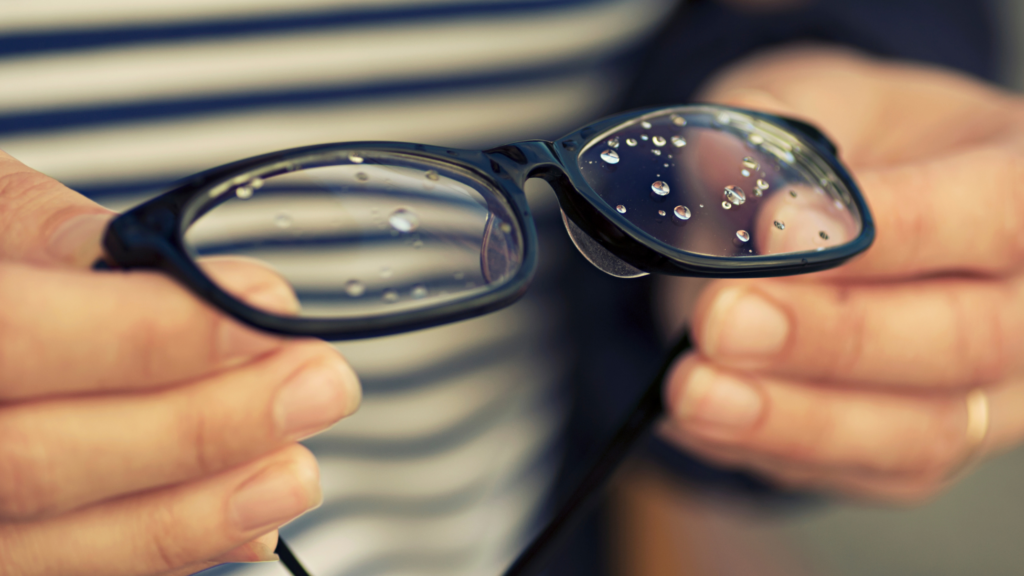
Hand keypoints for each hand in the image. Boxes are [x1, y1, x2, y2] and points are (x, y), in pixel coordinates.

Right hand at [0, 151, 360, 574]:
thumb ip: (66, 238)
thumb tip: (202, 286)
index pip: (19, 337)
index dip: (151, 334)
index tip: (271, 313)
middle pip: (44, 461)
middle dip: (204, 428)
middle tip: (321, 385)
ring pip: (63, 542)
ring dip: (203, 511)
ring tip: (298, 468)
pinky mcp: (1, 552)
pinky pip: (79, 570)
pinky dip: (175, 549)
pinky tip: (250, 518)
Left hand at [659, 45, 1023, 501]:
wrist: (832, 223)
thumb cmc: (837, 153)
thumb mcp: (806, 104)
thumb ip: (769, 133)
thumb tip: (719, 165)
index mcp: (1020, 181)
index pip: (999, 214)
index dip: (896, 231)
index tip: (776, 230)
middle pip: (970, 337)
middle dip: (833, 336)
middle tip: (722, 320)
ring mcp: (995, 390)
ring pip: (923, 430)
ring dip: (797, 418)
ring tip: (695, 390)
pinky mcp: (931, 449)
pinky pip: (870, 472)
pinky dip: (779, 450)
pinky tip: (703, 421)